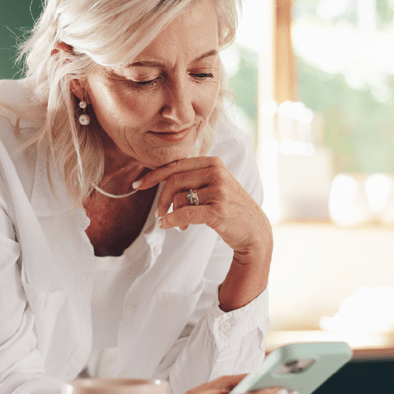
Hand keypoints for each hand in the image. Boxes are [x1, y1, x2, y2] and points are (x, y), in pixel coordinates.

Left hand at [135, 157, 272, 310]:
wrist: (255, 230)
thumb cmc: (229, 207)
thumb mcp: (215, 184)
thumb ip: (193, 177)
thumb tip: (158, 176)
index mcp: (213, 163)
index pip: (175, 165)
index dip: (153, 175)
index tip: (139, 185)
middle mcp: (216, 173)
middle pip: (173, 181)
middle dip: (161, 199)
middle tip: (159, 214)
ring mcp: (219, 191)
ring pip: (178, 199)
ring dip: (172, 214)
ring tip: (179, 224)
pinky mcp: (218, 210)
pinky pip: (184, 213)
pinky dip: (172, 220)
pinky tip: (168, 225)